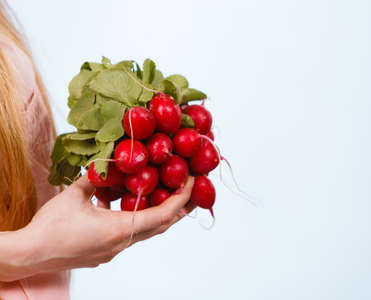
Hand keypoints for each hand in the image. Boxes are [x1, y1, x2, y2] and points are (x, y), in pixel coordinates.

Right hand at [11, 174, 194, 279]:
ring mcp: (114, 250)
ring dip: (158, 214)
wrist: (30, 255)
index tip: (192, 183)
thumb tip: (108, 164)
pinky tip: (124, 205)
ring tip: (166, 196)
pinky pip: (129, 234)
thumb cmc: (51, 227)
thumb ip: (96, 177)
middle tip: (190, 192)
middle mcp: (122, 243)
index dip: (182, 198)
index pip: (163, 214)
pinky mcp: (105, 253)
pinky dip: (136, 219)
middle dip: (178, 208)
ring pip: (146, 231)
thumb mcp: (75, 194)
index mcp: (121, 229)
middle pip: (161, 226)